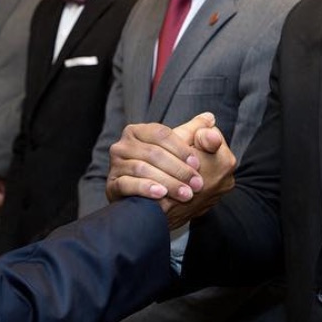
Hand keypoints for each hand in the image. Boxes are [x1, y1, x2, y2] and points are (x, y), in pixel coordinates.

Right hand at [106, 112, 235, 228]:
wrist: (142, 203)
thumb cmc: (162, 170)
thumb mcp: (178, 150)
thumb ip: (194, 134)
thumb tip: (210, 118)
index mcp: (138, 131)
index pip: (161, 133)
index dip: (181, 148)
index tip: (198, 164)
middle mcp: (123, 145)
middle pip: (154, 153)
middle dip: (179, 169)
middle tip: (197, 184)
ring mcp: (115, 165)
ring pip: (142, 169)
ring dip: (168, 182)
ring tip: (186, 194)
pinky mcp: (112, 185)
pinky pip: (128, 184)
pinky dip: (146, 188)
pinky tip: (161, 194)